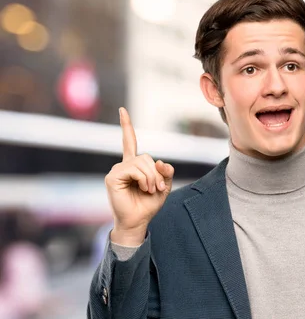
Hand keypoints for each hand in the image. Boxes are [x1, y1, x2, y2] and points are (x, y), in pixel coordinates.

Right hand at [104, 107, 174, 245]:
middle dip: (156, 172)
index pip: (129, 142)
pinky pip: (134, 169)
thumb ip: (165, 173)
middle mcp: (123, 165)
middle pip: (145, 156)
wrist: (138, 221)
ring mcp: (116, 171)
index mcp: (134, 166)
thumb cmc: (148, 205)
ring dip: (152, 177)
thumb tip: (161, 162)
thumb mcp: (164, 187)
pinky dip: (144, 179)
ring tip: (150, 190)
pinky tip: (143, 188)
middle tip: (157, 187)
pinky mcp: (112, 177)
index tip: (122, 110)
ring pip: (141, 162)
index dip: (126, 126)